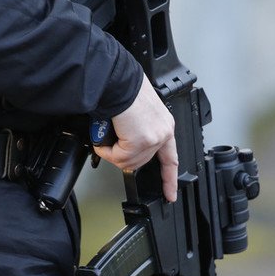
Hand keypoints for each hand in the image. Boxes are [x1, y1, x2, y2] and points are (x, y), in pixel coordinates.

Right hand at [92, 75, 178, 201]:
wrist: (117, 82)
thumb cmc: (123, 89)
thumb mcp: (138, 112)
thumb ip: (138, 130)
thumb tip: (124, 144)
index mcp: (164, 125)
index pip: (170, 158)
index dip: (169, 178)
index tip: (170, 194)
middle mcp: (163, 132)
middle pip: (141, 162)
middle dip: (122, 156)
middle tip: (109, 144)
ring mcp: (153, 138)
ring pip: (128, 162)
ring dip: (111, 152)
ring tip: (106, 136)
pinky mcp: (140, 142)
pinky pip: (118, 158)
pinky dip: (106, 150)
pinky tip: (104, 137)